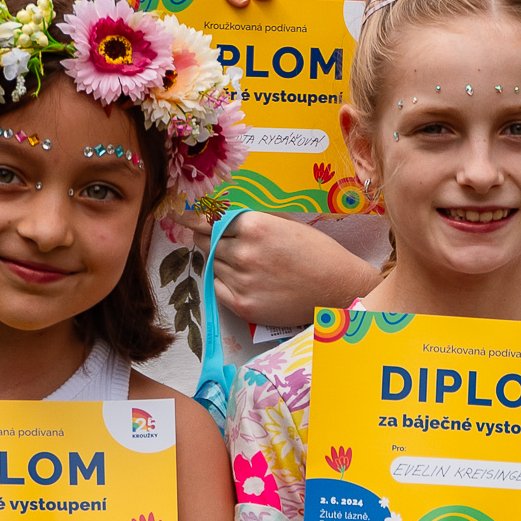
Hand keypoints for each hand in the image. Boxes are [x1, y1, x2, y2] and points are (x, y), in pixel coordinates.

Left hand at [208, 211, 379, 330]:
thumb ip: (251, 219)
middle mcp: (243, 252)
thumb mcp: (285, 224)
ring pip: (212, 265)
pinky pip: (217, 287)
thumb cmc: (317, 252)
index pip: (210, 220)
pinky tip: (245, 280)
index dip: (197, 219)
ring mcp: (241, 280)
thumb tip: (218, 215)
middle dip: (208, 240)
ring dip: (222, 262)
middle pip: (205, 242)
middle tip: (220, 242)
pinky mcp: (242, 304)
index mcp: (254, 226)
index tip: (181, 217)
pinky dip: (224, 282)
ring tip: (248, 265)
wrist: (339, 288)